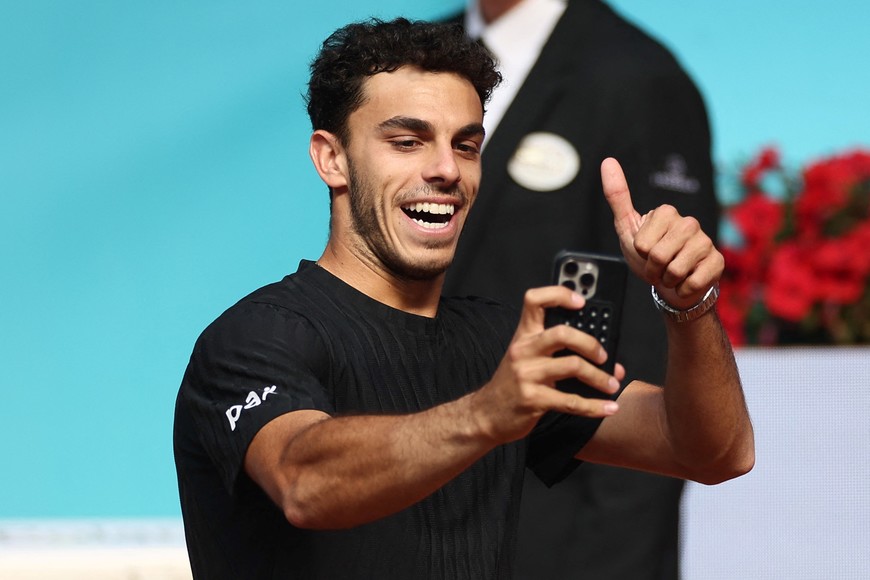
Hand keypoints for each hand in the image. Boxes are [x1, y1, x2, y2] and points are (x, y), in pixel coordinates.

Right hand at [473, 285, 622, 445]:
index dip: (559, 294)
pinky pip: (571, 401)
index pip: (535, 300)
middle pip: (562, 333)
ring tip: (611, 384)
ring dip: (599, 377)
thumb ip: (556, 351)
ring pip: (573, 366)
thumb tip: (603, 357)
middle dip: (590, 343)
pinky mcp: (533, 399)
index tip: (582, 302)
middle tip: (604, 355)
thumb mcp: (526, 358)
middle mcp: (524, 350)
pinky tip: (608, 407)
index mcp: (523, 335)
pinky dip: (594, 406)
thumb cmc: (512, 384)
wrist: (487, 415)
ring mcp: (527, 375)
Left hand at [601, 157, 723, 308]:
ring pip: (675, 271)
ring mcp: (705, 241)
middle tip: (658, 265)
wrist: (671, 284)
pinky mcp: (717, 261)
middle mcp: (689, 223)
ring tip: (670, 273)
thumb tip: (608, 161)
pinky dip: (683, 288)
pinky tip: (686, 280)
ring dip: (667, 279)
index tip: (646, 252)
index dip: (640, 254)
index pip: (642, 244)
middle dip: (653, 269)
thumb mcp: (627, 227)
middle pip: (658, 256)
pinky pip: (693, 282)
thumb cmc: (648, 255)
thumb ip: (617, 196)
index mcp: (666, 212)